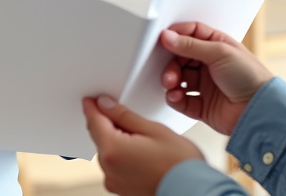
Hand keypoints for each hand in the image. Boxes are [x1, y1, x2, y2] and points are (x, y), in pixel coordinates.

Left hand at [83, 95, 203, 195]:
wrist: (193, 191)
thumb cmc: (179, 164)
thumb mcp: (153, 129)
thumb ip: (125, 116)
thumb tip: (106, 105)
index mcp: (113, 150)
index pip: (94, 121)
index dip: (92, 107)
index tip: (92, 99)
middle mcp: (108, 169)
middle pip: (99, 137)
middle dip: (107, 123)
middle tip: (124, 113)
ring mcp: (114, 182)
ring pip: (107, 151)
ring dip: (116, 140)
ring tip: (142, 137)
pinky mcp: (121, 190)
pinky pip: (115, 166)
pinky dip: (121, 155)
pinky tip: (140, 152)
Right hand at [160, 23, 273, 135]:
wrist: (260, 110)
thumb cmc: (250, 77)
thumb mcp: (220, 53)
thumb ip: (190, 45)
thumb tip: (167, 36)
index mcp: (216, 46)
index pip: (191, 34)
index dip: (176, 36)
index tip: (162, 40)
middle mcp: (209, 64)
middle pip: (180, 58)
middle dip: (170, 63)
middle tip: (169, 70)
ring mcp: (205, 85)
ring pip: (178, 79)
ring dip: (170, 80)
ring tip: (171, 84)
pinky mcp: (201, 105)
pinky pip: (181, 100)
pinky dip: (174, 98)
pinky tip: (176, 96)